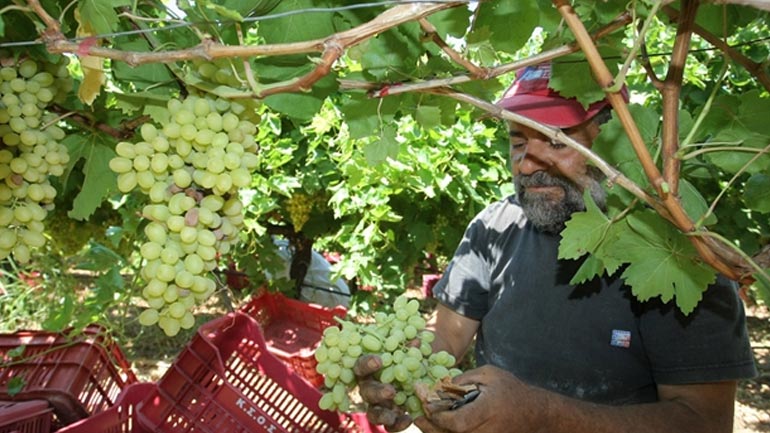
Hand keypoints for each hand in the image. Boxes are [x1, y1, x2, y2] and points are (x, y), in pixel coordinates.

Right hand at [353, 354, 413, 431]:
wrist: (418, 376)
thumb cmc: (406, 359)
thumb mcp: (407, 352)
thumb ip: (408, 348)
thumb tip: (415, 341)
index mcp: (369, 369)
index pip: (361, 366)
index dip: (367, 363)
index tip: (379, 361)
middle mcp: (369, 388)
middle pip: (367, 391)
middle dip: (378, 392)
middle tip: (391, 391)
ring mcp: (378, 405)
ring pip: (373, 412)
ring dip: (382, 414)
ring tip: (394, 413)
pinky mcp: (389, 418)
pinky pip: (389, 425)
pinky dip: (397, 424)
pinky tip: (408, 419)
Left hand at [414, 365, 545, 432]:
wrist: (535, 414)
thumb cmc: (511, 390)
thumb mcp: (489, 374)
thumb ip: (464, 379)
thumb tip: (439, 386)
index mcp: (489, 410)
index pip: (458, 422)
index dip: (439, 417)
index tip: (426, 406)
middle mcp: (488, 430)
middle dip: (432, 427)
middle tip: (418, 418)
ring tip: (423, 423)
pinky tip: (438, 427)